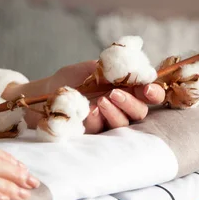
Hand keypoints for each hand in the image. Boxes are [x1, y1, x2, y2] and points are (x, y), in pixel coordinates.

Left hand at [22, 61, 165, 132]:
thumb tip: (135, 64)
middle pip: (141, 112)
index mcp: (126, 89)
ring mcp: (109, 123)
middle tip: (115, 93)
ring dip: (116, 112)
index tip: (147, 89)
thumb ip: (113, 67)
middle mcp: (122, 107)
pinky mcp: (95, 135)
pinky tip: (91, 111)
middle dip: (132, 103)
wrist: (44, 93)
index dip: (154, 92)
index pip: (149, 93)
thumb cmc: (70, 79)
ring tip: (101, 101)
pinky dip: (98, 120)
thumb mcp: (92, 68)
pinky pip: (103, 132)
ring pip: (124, 124)